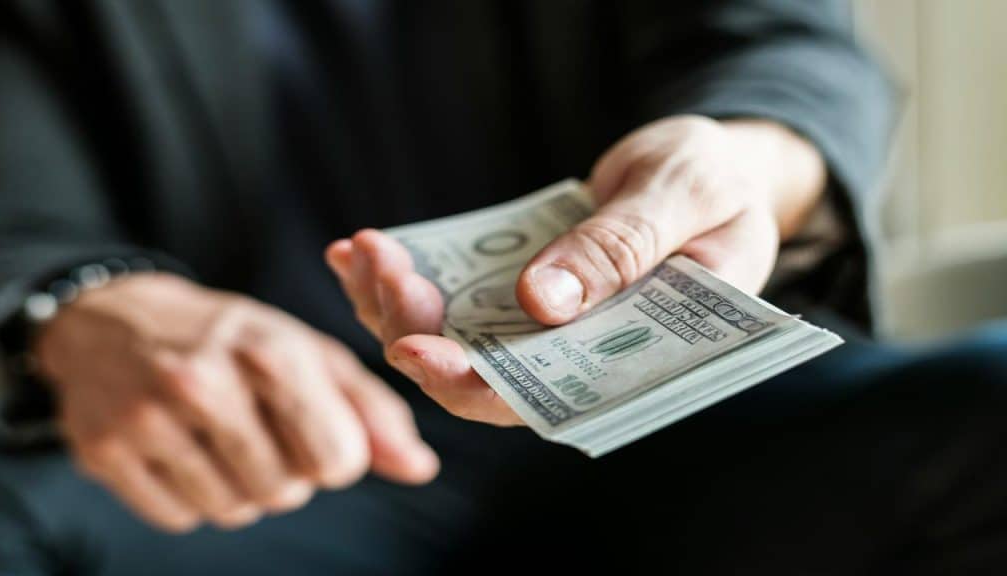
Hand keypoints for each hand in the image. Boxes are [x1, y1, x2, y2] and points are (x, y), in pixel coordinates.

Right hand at [37, 274, 437, 532]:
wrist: (112, 320)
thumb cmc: (230, 338)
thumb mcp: (306, 351)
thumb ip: (370, 410)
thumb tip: (421, 468)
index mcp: (270, 349)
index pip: (338, 459)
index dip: (336, 454)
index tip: (315, 430)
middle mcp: (205, 380)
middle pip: (287, 490)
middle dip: (287, 470)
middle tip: (260, 427)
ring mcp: (148, 417)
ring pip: (235, 509)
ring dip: (242, 487)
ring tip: (223, 438)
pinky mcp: (105, 451)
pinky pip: (181, 518)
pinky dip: (192, 497)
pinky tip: (183, 450)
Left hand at [326, 115, 823, 424]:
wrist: (710, 167)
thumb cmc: (716, 182)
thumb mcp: (685, 196)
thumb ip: (622, 246)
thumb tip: (541, 303)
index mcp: (638, 358)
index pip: (547, 400)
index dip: (475, 388)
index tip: (414, 351)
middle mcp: (581, 356)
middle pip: (483, 375)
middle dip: (418, 331)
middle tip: (384, 267)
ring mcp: (545, 325)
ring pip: (456, 338)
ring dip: (396, 303)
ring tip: (362, 250)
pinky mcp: (520, 289)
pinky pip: (455, 295)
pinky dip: (402, 277)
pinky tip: (357, 250)